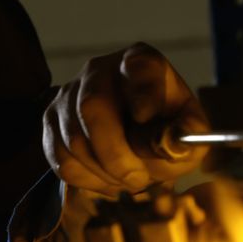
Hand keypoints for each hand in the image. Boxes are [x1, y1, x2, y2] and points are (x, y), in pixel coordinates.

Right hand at [43, 43, 209, 195]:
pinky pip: (61, 158)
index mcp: (141, 62)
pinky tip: (109, 178)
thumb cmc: (166, 128)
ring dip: (105, 172)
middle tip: (138, 178)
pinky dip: (87, 178)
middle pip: (93, 106)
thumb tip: (171, 142)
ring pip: (74, 139)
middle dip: (115, 153)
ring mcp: (70, 94)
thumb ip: (187, 133)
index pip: (138, 67)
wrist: (139, 140)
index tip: (146, 117)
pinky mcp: (52, 122)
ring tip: (130, 179)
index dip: (142, 92)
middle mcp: (100, 70)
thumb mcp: (190, 130)